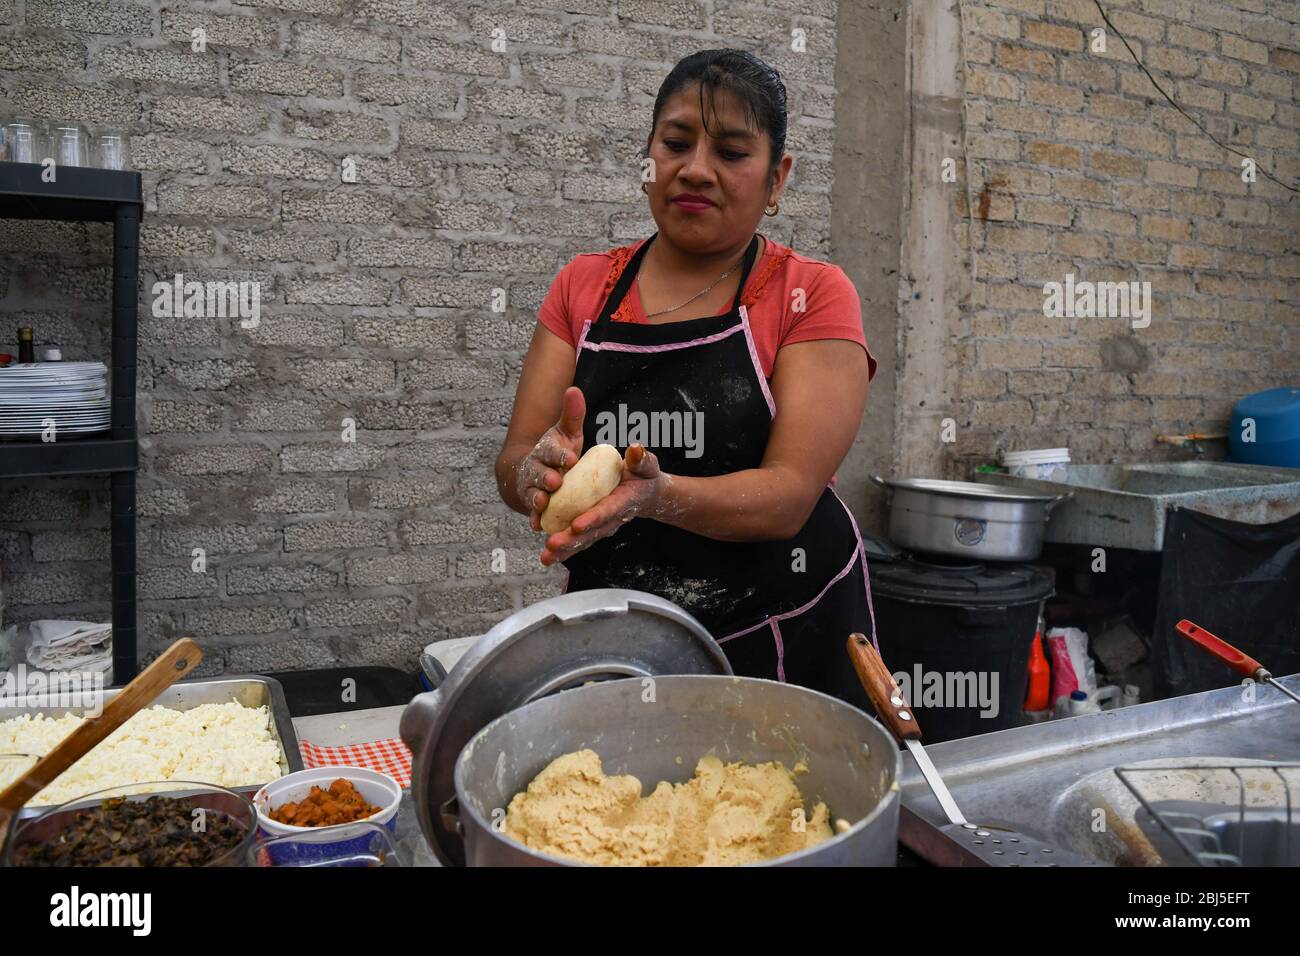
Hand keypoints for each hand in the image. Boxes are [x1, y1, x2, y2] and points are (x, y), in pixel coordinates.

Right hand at [517, 386, 585, 530]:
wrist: (529, 471)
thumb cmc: (556, 451)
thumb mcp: (566, 433)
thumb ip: (572, 415)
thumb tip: (574, 389)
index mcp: (545, 451)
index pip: (552, 452)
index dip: (560, 456)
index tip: (571, 459)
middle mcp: (534, 469)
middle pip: (538, 473)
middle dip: (545, 477)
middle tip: (555, 481)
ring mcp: (530, 488)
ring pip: (532, 493)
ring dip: (536, 499)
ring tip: (542, 504)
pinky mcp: (531, 505)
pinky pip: (532, 513)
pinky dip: (534, 519)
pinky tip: (538, 525)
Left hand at [541, 444, 666, 565]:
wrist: (646, 493)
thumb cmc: (644, 476)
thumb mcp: (646, 465)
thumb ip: (640, 460)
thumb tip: (635, 449)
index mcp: (624, 501)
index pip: (607, 511)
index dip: (592, 518)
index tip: (576, 525)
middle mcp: (613, 519)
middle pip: (591, 532)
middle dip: (571, 540)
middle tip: (552, 545)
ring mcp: (604, 526)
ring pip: (583, 541)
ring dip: (564, 550)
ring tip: (546, 557)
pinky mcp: (595, 529)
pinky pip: (579, 541)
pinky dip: (564, 550)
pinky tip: (548, 555)